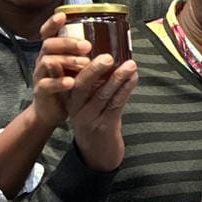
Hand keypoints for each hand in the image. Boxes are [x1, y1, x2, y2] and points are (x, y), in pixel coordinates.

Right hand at [31, 12, 92, 127]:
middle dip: (68, 43)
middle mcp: (43, 60)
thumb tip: (115, 44)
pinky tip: (71, 82)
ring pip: (48, 62)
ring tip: (85, 64)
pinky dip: (59, 82)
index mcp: (52, 52)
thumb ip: (86, 56)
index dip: (53, 23)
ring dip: (67, 61)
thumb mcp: (76, 67)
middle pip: (49, 44)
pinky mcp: (41, 91)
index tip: (64, 15)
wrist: (52, 110)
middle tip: (88, 46)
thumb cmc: (68, 84)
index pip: (48, 33)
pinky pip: (46, 84)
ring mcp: (40, 75)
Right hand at [66, 54, 138, 171]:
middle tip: (108, 56)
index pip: (67, 78)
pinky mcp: (105, 127)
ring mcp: (90, 118)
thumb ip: (90, 84)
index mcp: (69, 99)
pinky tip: (133, 78)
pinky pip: (116, 104)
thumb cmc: (95, 122)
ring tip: (131, 64)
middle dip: (95, 69)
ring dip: (118, 78)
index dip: (72, 62)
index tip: (83, 46)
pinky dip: (126, 89)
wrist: (97, 155)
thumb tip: (104, 55)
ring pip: (103, 94)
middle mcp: (76, 108)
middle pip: (82, 85)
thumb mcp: (85, 103)